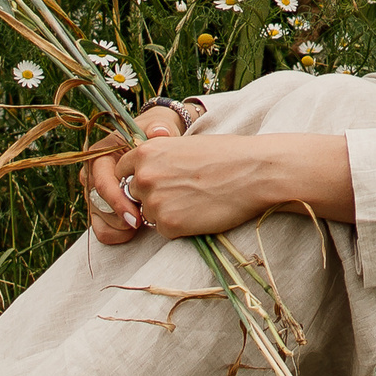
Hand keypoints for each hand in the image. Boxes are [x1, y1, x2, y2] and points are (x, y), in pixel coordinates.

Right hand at [82, 106, 185, 243]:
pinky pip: (101, 228)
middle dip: (118, 215)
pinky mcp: (102, 208)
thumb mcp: (157, 127)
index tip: (136, 215)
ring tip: (139, 226)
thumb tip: (158, 132)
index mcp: (100, 153)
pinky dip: (115, 234)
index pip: (102, 181)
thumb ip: (157, 128)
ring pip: (98, 217)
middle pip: (97, 202)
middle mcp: (93, 174)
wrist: (155, 144)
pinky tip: (132, 234)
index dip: (117, 200)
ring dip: (117, 227)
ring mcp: (95, 193)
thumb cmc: (154, 134)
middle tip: (139, 223)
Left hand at [114, 133, 355, 239]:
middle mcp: (143, 176)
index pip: (122, 171)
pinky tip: (200, 211)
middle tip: (182, 191)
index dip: (137, 177)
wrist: (253, 172)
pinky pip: (163, 230)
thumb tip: (141, 174)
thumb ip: (159, 158)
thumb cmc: (225, 155)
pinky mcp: (168, 225)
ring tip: (196, 199)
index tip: (154, 181)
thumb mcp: (184, 145)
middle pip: (133, 194)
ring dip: (166, 211)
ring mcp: (154, 202)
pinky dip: (179, 225)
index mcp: (145, 152)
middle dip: (151, 195)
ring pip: (148, 214)